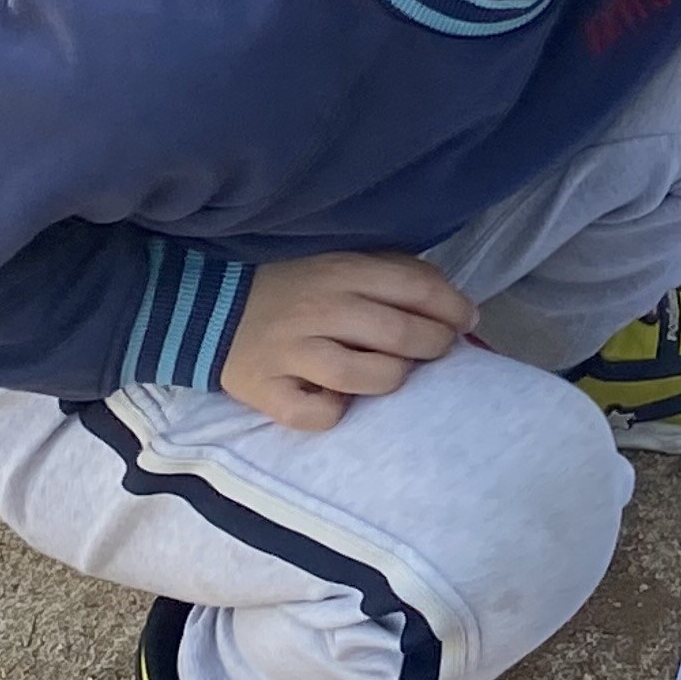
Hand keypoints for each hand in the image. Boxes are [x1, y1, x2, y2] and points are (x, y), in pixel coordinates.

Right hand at [220, 251, 475, 431]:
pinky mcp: (266, 391)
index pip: (416, 288)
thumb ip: (395, 275)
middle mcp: (320, 310)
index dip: (453, 308)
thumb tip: (454, 305)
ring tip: (392, 373)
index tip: (467, 321)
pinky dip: (334, 412)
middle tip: (438, 350)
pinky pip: (315, 415)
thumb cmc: (299, 290)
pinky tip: (338, 400)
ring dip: (391, 378)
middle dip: (433, 345)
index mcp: (343, 272)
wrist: (213, 312)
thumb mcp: (344, 264)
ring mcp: (291, 353)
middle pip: (398, 334)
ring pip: (363, 376)